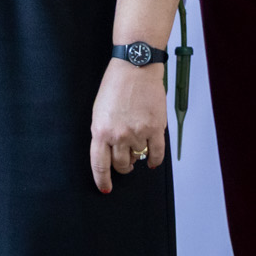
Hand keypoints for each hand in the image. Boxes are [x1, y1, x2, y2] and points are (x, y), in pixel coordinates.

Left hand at [89, 57, 168, 192]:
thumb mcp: (99, 111)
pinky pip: (157, 153)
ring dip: (138, 156)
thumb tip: (110, 153)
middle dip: (123, 167)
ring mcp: (138, 133)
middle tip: (125, 164)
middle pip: (121, 164)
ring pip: (138, 157)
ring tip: (138, 147)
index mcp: (100, 131)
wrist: (135, 67)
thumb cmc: (116, 85)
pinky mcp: (155, 128)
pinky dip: (155, 160)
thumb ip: (103, 133)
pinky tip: (152, 161)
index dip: (102, 180)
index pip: (99, 164)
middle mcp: (118, 135)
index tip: (105, 188)